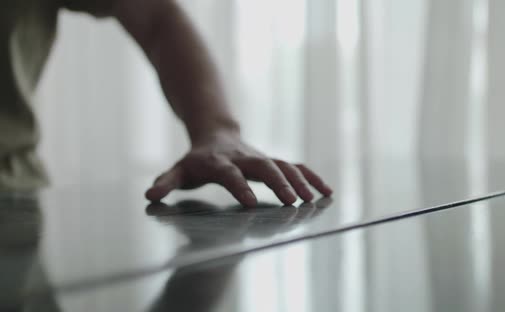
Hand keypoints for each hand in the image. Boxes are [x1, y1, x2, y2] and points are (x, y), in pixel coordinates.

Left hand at [145, 133, 332, 205]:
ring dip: (300, 181)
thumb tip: (149, 197)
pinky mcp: (273, 160)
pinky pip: (295, 167)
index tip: (251, 204)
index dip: (240, 186)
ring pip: (284, 165)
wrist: (215, 133)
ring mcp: (261, 157)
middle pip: (265, 166)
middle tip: (293, 202)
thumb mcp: (178, 170)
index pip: (230, 174)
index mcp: (219, 161)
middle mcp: (244, 158)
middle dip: (279, 183)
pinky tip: (326, 191)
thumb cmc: (196, 159)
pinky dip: (311, 177)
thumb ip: (166, 182)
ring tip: (315, 200)